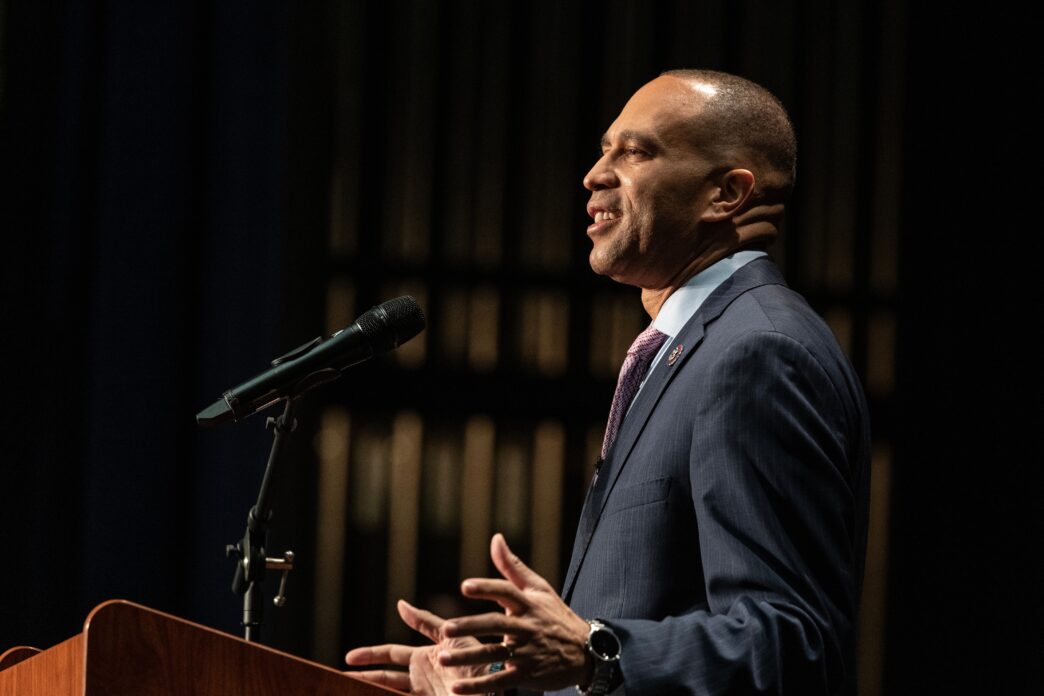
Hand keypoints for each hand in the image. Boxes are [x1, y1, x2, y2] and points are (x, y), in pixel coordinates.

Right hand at [345, 600, 488, 695]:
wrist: (498, 684)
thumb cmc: (481, 657)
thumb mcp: (452, 635)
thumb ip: (425, 622)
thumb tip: (399, 605)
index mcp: (426, 657)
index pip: (391, 654)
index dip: (370, 655)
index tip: (348, 657)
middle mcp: (422, 676)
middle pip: (385, 675)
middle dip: (362, 675)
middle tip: (338, 677)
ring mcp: (425, 691)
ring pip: (390, 689)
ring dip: (369, 688)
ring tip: (345, 690)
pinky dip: (385, 695)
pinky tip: (369, 695)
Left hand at [436, 533, 591, 693]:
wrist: (586, 652)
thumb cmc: (555, 616)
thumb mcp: (539, 588)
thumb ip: (512, 566)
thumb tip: (495, 538)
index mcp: (528, 603)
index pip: (506, 591)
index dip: (486, 588)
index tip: (465, 586)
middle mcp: (527, 626)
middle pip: (496, 625)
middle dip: (470, 626)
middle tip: (444, 629)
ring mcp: (527, 652)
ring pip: (494, 654)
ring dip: (467, 658)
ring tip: (442, 659)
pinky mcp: (527, 674)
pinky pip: (500, 681)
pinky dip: (479, 686)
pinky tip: (457, 689)